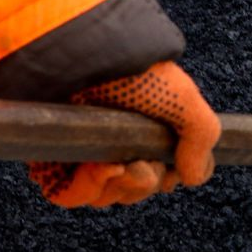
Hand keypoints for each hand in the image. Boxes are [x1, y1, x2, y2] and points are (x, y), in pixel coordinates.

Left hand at [28, 62, 220, 207]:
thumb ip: (201, 136)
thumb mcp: (183, 99)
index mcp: (140, 128)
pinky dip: (90, 189)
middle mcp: (109, 141)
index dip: (167, 178)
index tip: (174, 170)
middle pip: (131, 189)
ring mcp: (80, 152)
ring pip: (104, 195)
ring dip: (121, 187)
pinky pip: (69, 194)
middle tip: (147, 165)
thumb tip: (194, 178)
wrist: (88, 57)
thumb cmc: (135, 71)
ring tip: (125, 165)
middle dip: (145, 184)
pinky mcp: (50, 159)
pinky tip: (105, 169)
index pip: (156, 172)